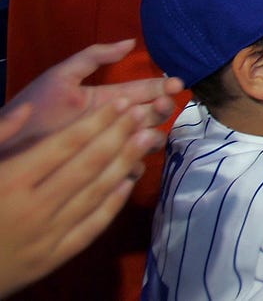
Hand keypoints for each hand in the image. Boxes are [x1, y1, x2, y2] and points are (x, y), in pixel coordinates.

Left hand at [0, 39, 182, 158]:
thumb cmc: (34, 107)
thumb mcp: (62, 76)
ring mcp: (108, 146)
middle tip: (163, 105)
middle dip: (162, 108)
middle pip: (150, 115)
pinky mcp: (101, 170)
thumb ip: (94, 56)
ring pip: (144, 142)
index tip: (176, 83)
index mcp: (107, 99)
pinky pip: (126, 169)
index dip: (161, 85)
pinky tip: (133, 159)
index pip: (142, 90)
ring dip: (152, 135)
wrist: (8, 144)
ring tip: (148, 132)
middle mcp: (113, 122)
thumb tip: (132, 42)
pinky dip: (134, 163)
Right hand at [0, 98, 165, 295]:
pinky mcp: (52, 260)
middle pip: (88, 165)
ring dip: (125, 164)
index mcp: (11, 181)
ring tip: (148, 139)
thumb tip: (26, 108)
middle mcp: (34, 208)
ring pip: (95, 194)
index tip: (121, 102)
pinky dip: (112, 205)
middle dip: (119, 136)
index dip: (97, 121)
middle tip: (143, 114)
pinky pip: (91, 228)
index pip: (65, 144)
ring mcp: (46, 236)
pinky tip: (129, 183)